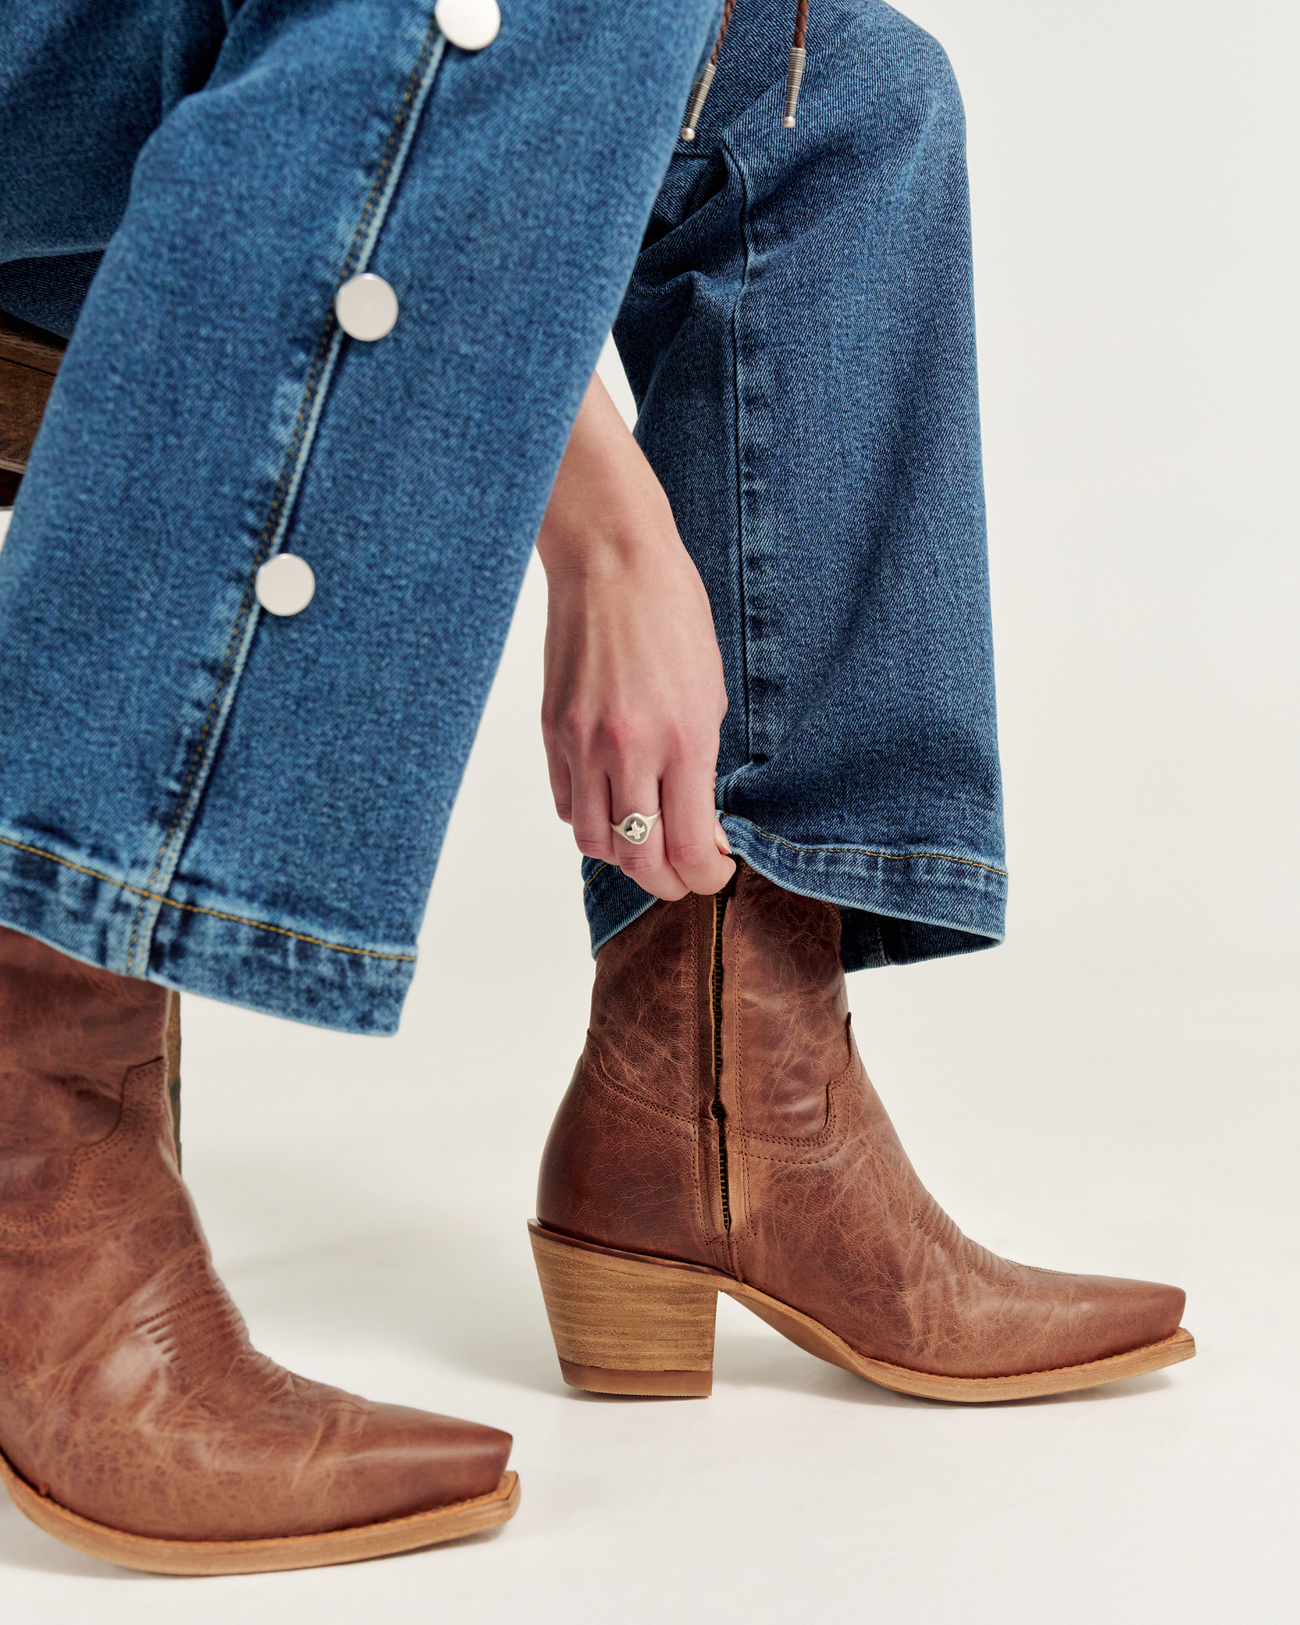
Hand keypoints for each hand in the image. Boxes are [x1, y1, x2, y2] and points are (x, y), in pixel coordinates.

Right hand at [537, 372, 734, 900]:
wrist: (610, 561)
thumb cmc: (671, 614)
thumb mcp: (709, 692)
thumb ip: (700, 763)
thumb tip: (698, 820)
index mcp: (682, 741)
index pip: (690, 849)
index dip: (706, 878)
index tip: (716, 872)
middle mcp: (628, 752)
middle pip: (640, 861)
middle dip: (669, 882)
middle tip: (685, 876)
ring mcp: (582, 746)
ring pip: (595, 843)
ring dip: (624, 855)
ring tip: (647, 841)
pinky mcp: (551, 734)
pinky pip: (566, 805)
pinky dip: (590, 819)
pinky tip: (611, 802)